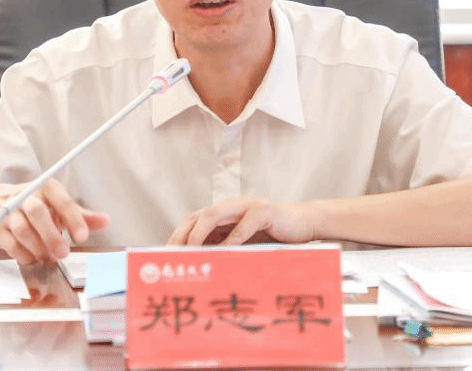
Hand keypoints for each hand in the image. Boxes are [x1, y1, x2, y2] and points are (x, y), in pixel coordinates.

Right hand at [0, 179, 108, 264]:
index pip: (62, 201)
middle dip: (51, 235)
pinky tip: (32, 258)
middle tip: (63, 253)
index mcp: (46, 188)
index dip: (74, 220)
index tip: (82, 237)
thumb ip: (82, 216)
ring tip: (48, 256)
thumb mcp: (59, 206)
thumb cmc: (37, 205)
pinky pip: (8, 243)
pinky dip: (22, 254)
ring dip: (37, 247)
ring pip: (22, 229)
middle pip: (37, 212)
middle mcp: (26, 196)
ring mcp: (8, 211)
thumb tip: (106, 221)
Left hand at [167, 197, 316, 246]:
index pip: (193, 219)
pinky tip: (224, 253)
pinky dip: (231, 240)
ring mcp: (248, 205)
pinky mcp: (264, 210)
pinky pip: (243, 225)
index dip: (178, 235)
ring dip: (200, 234)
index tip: (165, 255)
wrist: (306, 223)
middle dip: (182, 234)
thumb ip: (224, 247)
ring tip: (191, 251)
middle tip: (171, 254)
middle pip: (198, 215)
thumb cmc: (274, 235)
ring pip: (214, 214)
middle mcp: (232, 205)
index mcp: (225, 212)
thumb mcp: (245, 242)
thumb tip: (199, 265)